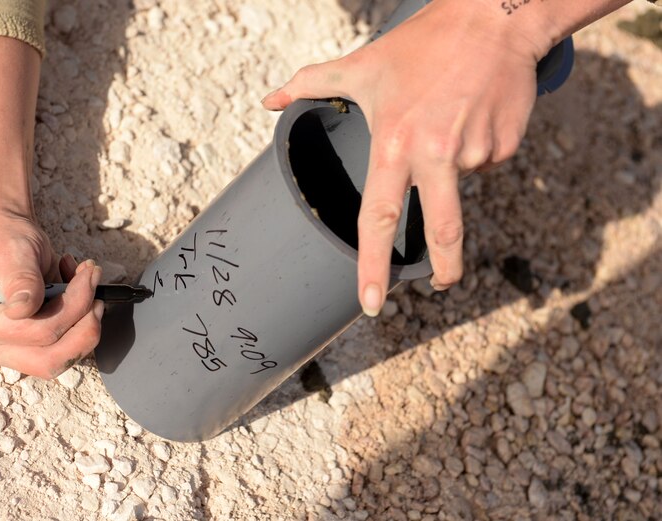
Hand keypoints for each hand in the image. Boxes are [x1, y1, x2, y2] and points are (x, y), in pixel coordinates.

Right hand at [0, 213, 103, 377]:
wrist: (9, 240)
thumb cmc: (6, 244)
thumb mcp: (14, 255)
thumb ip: (20, 281)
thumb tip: (22, 309)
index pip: (36, 331)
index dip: (72, 306)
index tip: (87, 276)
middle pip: (50, 359)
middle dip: (84, 326)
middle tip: (95, 293)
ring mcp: (14, 351)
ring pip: (64, 357)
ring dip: (87, 321)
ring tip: (86, 283)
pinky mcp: (35, 348)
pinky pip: (69, 347)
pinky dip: (84, 320)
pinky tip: (78, 289)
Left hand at [262, 0, 547, 314]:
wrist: (493, 17)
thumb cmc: (418, 45)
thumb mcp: (361, 64)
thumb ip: (309, 84)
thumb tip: (268, 100)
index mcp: (396, 144)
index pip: (378, 218)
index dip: (373, 265)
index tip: (371, 302)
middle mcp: (437, 155)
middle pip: (443, 229)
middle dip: (446, 266)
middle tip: (442, 283)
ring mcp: (477, 152)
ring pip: (463, 179)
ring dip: (455, 161)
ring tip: (449, 115)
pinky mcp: (507, 145)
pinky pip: (487, 160)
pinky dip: (477, 146)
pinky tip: (473, 112)